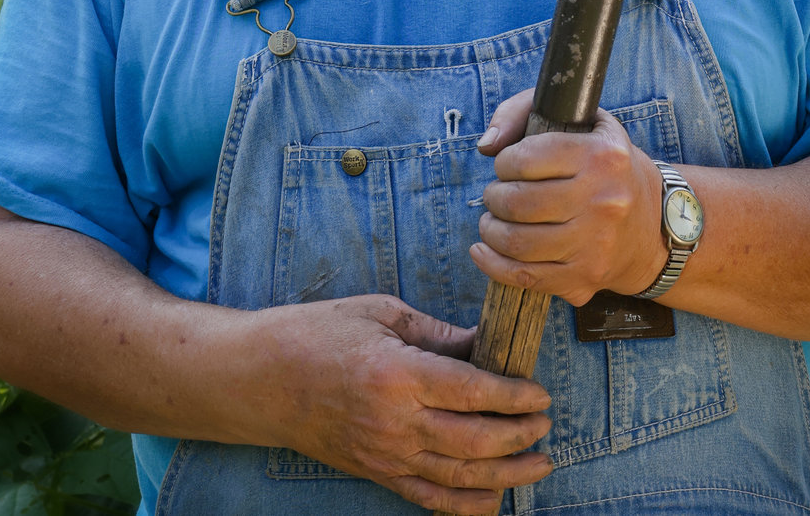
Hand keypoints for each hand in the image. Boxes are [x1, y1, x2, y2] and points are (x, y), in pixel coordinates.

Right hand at [245, 293, 552, 513]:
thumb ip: (438, 334)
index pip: (473, 392)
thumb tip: (485, 346)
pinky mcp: (377, 474)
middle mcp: (395, 422)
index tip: (540, 392)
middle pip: (475, 440)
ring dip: (507, 475)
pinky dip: (467, 506)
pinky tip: (495, 500)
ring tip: (539, 464)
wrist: (264, 379)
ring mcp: (386, 455)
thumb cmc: (320, 333)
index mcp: (399, 373)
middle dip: (519, 435)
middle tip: (546, 423)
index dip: (514, 396)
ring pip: (460, 476)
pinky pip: (430, 500)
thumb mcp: (382, 313)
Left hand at [471, 88, 667, 306]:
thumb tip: (486, 146)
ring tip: (492, 221)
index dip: (504, 162)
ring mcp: (596, 245)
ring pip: (517, 242)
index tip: (506, 165)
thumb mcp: (583, 120)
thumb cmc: (606, 166)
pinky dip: (493, 265)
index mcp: (602, 156)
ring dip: (490, 230)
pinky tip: (483, 251)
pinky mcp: (586, 278)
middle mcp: (603, 201)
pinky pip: (525, 277)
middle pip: (518, 202)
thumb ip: (524, 111)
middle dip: (493, 197)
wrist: (657, 225)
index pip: (526, 158)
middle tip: (496, 195)